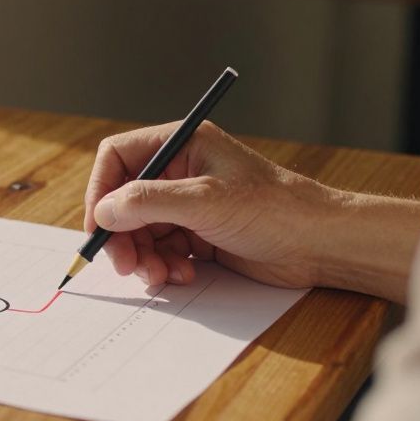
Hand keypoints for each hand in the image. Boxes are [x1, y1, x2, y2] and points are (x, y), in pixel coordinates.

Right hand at [84, 120, 340, 289]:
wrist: (320, 244)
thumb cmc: (275, 208)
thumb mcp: (206, 201)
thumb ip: (149, 202)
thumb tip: (104, 211)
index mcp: (181, 145)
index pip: (118, 157)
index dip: (102, 190)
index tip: (98, 225)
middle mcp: (179, 171)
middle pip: (124, 200)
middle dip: (122, 235)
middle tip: (126, 265)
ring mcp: (188, 204)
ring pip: (140, 230)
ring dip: (144, 256)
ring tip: (161, 276)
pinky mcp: (198, 234)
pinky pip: (161, 249)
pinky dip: (164, 266)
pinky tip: (183, 275)